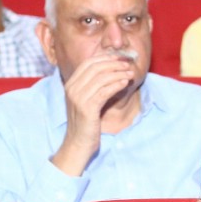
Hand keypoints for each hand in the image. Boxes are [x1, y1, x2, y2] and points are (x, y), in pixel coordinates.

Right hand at [49, 52, 134, 175]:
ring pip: (101, 78)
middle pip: (95, 67)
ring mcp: (78, 98)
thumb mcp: (86, 101)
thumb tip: (110, 70)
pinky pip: (104, 91)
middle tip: (128, 63)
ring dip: (118, 73)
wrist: (78, 144)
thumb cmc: (86, 123)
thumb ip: (93, 86)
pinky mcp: (87, 108)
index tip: (120, 57)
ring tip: (130, 73)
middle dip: (114, 63)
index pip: (88, 63)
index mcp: (70, 84)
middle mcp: (72, 89)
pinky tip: (125, 83)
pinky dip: (116, 85)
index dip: (106, 58)